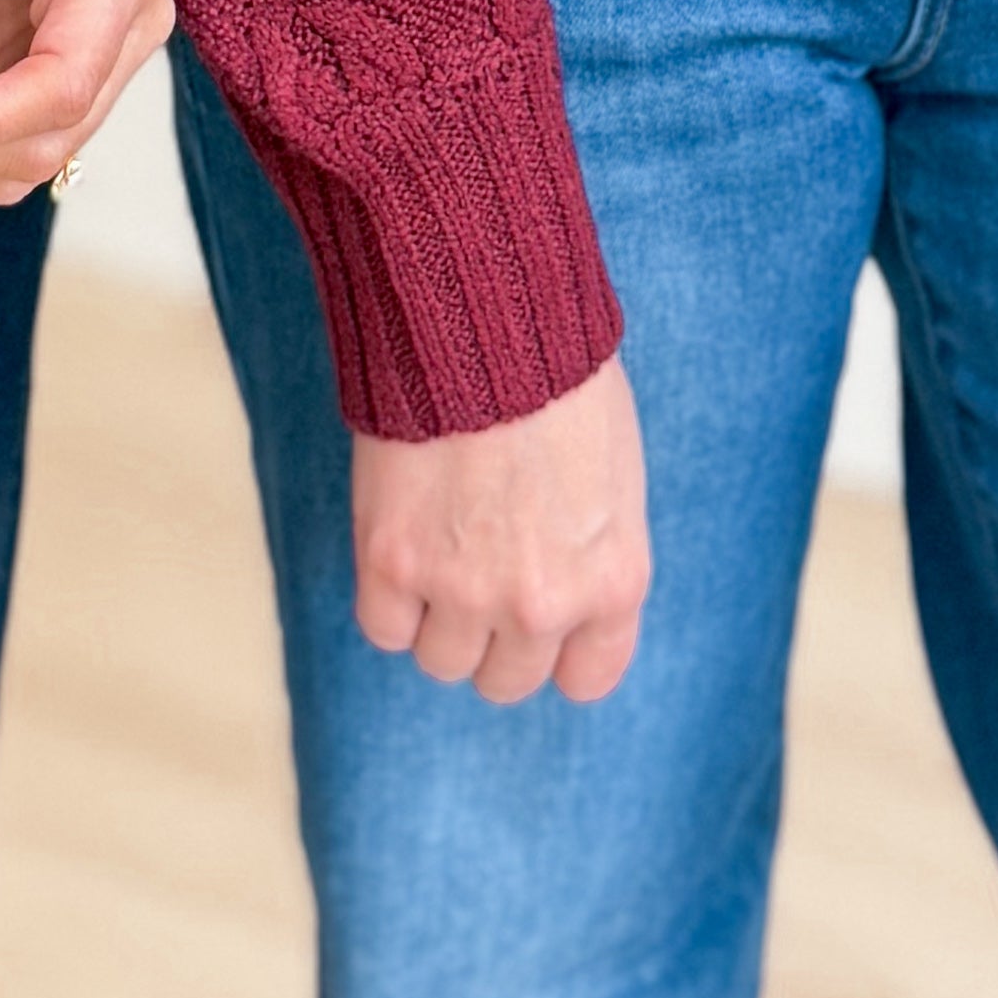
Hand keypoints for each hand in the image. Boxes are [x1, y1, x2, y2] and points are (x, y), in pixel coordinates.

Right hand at [353, 351, 649, 706]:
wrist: (481, 318)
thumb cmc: (557, 373)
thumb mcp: (613, 474)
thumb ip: (592, 550)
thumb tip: (562, 586)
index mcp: (614, 580)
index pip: (587, 678)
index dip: (556, 650)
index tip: (535, 617)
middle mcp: (544, 604)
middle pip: (506, 679)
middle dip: (491, 634)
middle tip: (478, 566)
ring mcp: (465, 591)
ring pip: (440, 661)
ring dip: (435, 615)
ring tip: (438, 542)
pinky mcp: (393, 565)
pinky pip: (383, 629)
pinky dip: (387, 596)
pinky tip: (400, 540)